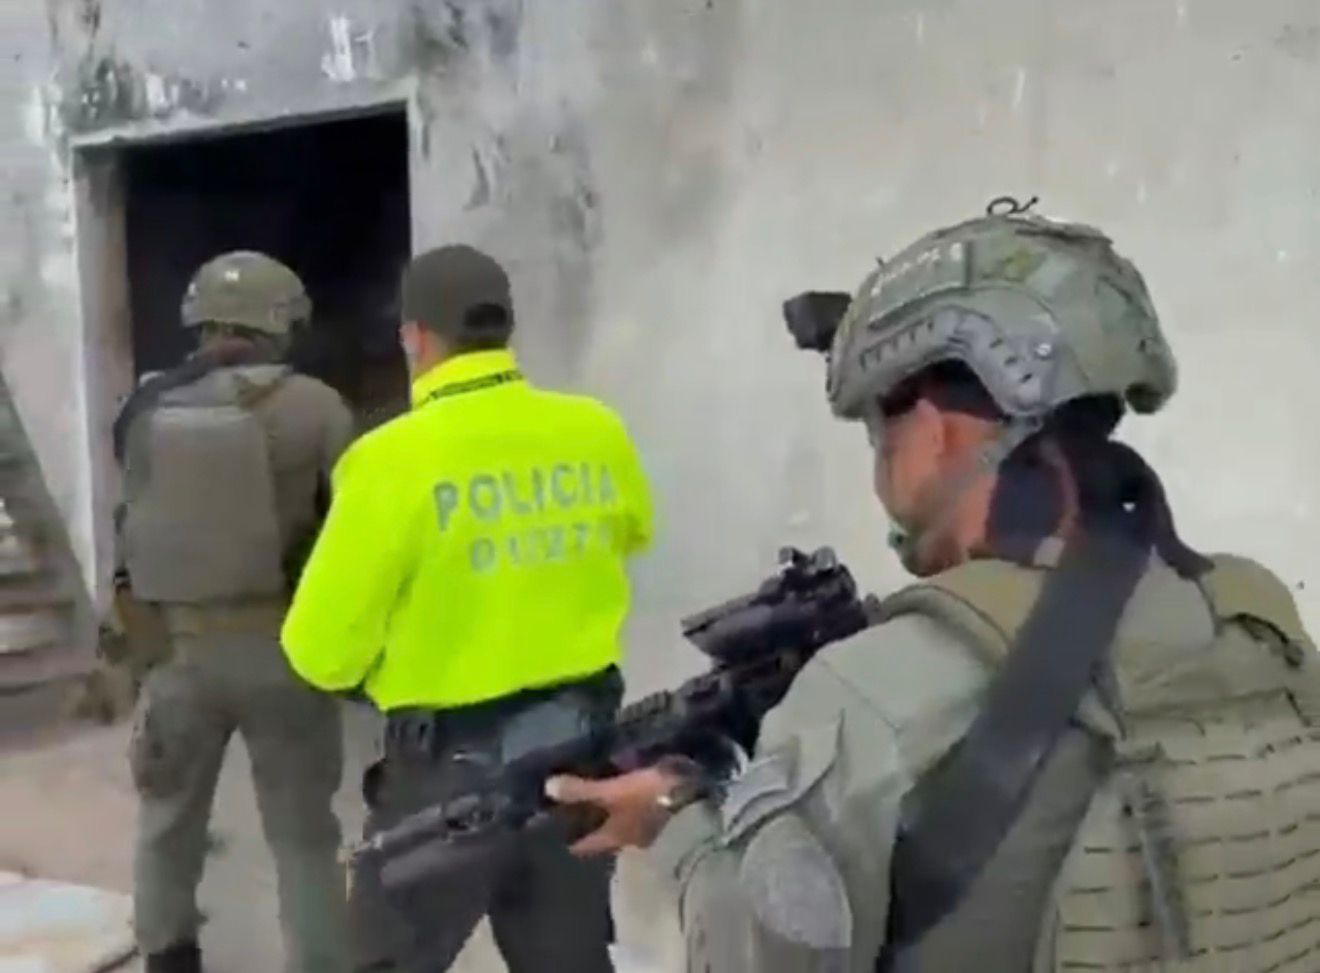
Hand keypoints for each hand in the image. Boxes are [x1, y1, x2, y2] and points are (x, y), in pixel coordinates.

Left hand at [544, 768, 681, 854]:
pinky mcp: (667, 807)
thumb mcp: (614, 793)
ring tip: (603, 769)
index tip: (552, 828)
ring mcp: (650, 823)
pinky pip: (643, 796)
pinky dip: (635, 783)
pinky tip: (632, 764)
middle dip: (592, 813)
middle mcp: (629, 835)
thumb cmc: (652, 803)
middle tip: (576, 790)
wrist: (702, 805)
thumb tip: (546, 788)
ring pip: (624, 811)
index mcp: (613, 836)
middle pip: (604, 827)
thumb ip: (583, 792)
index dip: (568, 838)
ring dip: (615, 795)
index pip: (584, 843)